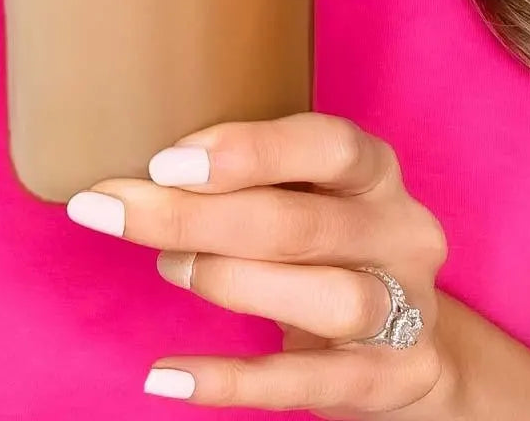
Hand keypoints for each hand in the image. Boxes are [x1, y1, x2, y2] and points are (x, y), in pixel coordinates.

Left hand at [66, 113, 451, 416]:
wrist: (411, 339)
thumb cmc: (325, 243)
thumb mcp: (307, 192)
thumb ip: (247, 178)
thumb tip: (141, 175)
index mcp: (375, 171)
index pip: (329, 146)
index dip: (249, 151)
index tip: (166, 163)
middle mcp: (400, 233)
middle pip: (302, 225)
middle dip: (197, 217)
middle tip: (118, 210)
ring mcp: (406, 310)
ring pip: (327, 298)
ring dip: (229, 281)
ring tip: (169, 266)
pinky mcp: (390, 379)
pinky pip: (308, 384)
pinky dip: (232, 381)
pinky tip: (166, 374)